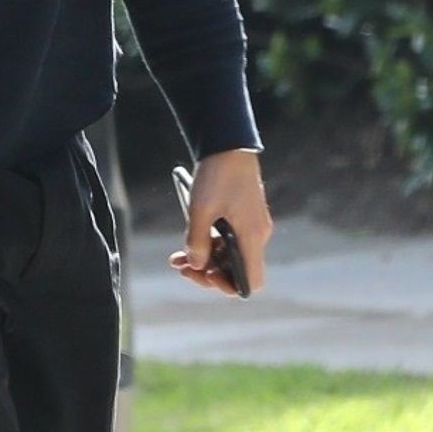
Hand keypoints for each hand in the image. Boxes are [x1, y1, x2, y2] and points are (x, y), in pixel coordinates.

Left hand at [172, 148, 272, 297]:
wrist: (229, 144)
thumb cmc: (217, 175)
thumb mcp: (200, 209)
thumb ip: (197, 240)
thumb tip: (195, 265)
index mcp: (251, 237)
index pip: (251, 281)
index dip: (229, 287)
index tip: (205, 276)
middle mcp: (256, 236)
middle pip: (236, 271)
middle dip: (208, 273)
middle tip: (182, 268)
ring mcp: (250, 227)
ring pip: (229, 256)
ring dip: (204, 260)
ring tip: (176, 259)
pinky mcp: (242, 218)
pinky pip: (227, 242)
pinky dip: (208, 245)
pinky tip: (186, 245)